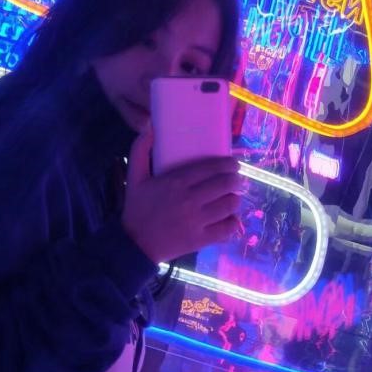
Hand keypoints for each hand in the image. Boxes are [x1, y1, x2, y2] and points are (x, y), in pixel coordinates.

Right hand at [121, 128, 242, 262]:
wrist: (134, 244)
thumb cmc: (136, 209)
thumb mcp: (134, 178)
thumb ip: (139, 151)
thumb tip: (150, 128)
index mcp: (176, 182)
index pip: (211, 168)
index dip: (228, 164)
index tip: (234, 164)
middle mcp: (190, 199)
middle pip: (225, 184)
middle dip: (236, 180)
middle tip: (237, 180)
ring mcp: (197, 220)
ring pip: (229, 205)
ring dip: (235, 199)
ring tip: (234, 197)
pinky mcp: (201, 239)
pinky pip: (227, 228)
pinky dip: (233, 222)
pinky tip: (231, 219)